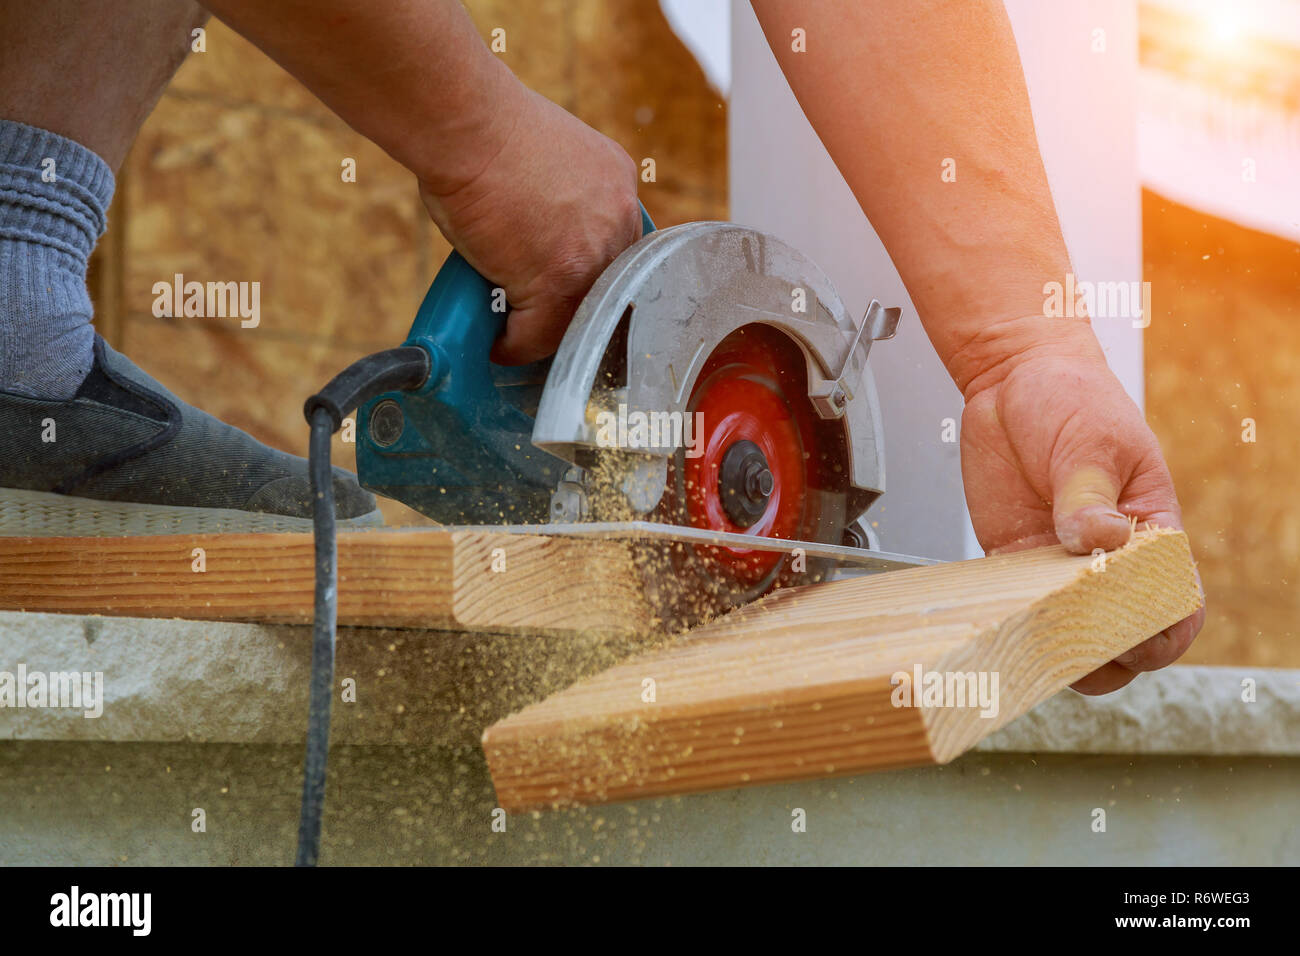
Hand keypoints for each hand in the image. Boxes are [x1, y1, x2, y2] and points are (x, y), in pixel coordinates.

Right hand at [418, 87, 642, 364]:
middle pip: (605, 288)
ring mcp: (592, 254)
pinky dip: (516, 346)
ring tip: (517, 336)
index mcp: (617, 183)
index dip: (588, 273)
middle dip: (574, 310)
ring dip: (545, 334)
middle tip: (542, 322)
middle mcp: (618, 219)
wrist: (469, 126)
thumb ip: (557, 191)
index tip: (566, 288)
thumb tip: (534, 226)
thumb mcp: (546, 153)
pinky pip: (540, 335)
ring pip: (575, 317)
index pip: (617, 247)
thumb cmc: (484, 129)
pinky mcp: (559, 282)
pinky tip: (499, 344)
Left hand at [956, 319, 1204, 693]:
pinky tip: (995, 623)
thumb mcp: (1092, 441)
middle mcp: (1109, 557)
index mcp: (1152, 530)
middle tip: (1074, 647)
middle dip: (1105, 655)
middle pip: (1120, 635)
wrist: (1014, 380)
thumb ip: (1090, 494)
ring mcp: (1058, 563)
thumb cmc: (1074, 399)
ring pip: (1067, 633)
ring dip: (1053, 647)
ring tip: (1033, 641)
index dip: (1163, 632)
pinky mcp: (1014, 558)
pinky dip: (1008, 622)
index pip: (1175, 602)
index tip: (1136, 638)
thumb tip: (1100, 539)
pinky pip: (1015, 606)